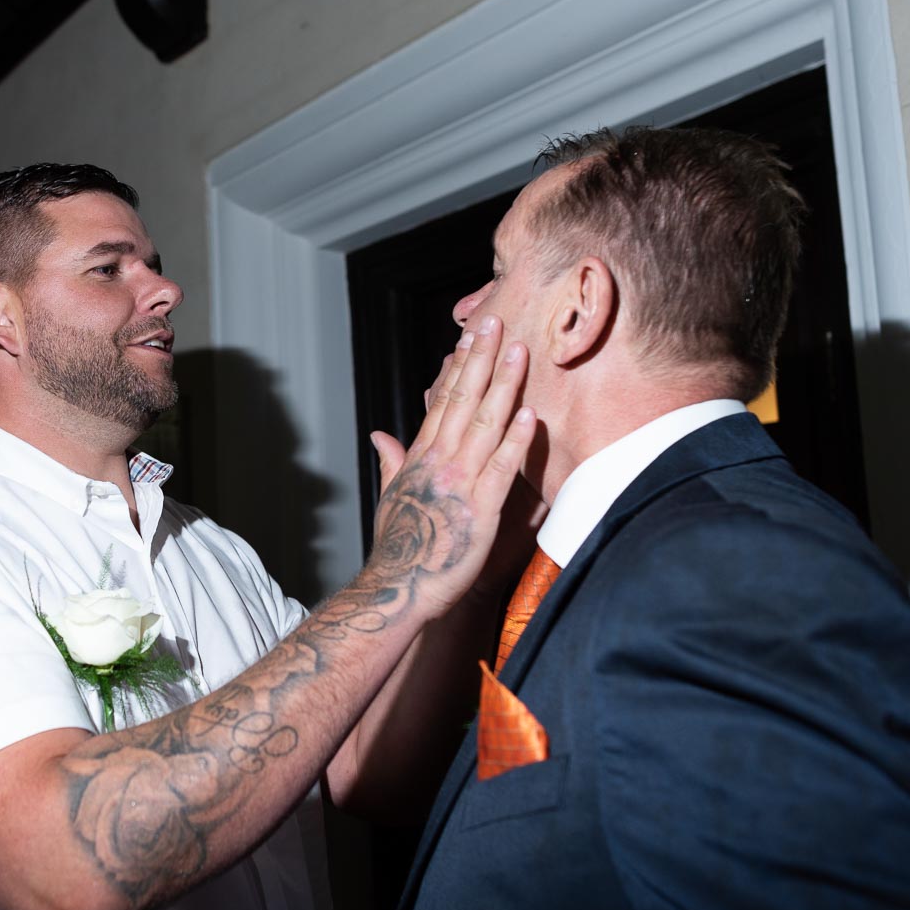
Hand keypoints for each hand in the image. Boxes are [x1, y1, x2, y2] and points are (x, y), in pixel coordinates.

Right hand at [364, 315, 533, 619]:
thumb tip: (381, 435)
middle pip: (463, 399)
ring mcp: (460, 482)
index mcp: (420, 457)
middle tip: (496, 320)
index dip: (457, 365)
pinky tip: (528, 414)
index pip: (441, 400)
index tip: (470, 335)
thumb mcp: (391, 496)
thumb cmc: (399, 547)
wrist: (398, 588)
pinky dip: (515, 440)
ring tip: (517, 350)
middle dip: (480, 358)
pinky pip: (501, 468)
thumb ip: (392, 460)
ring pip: (484, 424)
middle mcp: (440, 461)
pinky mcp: (481, 509)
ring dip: (502, 385)